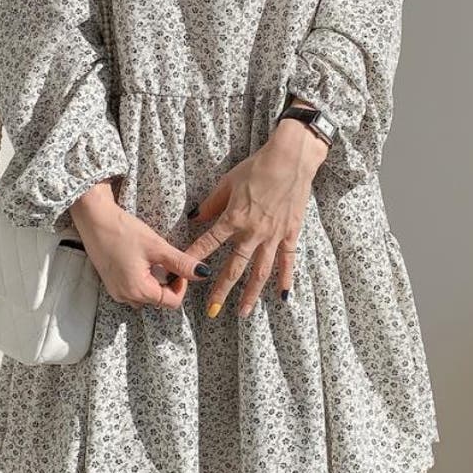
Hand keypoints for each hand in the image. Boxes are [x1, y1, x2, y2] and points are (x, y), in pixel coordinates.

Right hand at [70, 180, 212, 309]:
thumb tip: (202, 273)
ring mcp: (115, 291)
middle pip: (158, 300)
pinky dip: (142, 279)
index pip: (171, 302)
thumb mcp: (156, 246)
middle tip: (167, 259)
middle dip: (168, 283)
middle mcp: (125, 297)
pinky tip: (140, 260)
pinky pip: (133, 289)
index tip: (180, 266)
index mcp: (138, 291)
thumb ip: (180, 263)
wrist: (94, 219)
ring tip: (153, 259)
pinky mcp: (110, 282)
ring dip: (155, 282)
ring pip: (146, 295)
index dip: (182, 285)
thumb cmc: (123, 231)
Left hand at [184, 107, 328, 318]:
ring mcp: (273, 236)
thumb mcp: (228, 182)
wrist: (290, 160)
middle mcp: (252, 232)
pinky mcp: (290, 234)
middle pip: (234, 267)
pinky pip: (287, 262)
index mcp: (234, 218)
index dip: (194, 258)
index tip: (183, 274)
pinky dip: (284, 280)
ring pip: (260, 271)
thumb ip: (212, 204)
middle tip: (211, 310)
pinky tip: (281, 297)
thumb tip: (195, 217)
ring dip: (250, 294)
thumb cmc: (257, 167)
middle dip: (221, 290)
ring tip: (242, 313)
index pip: (209, 243)